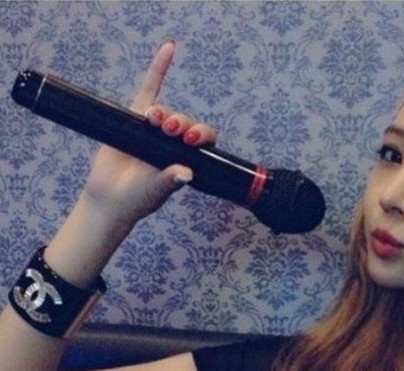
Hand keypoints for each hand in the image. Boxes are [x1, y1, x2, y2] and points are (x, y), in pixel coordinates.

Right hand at [79, 40, 216, 224]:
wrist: (109, 199)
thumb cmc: (137, 199)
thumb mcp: (156, 191)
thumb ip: (170, 181)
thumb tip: (186, 174)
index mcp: (186, 158)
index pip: (204, 140)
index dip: (201, 134)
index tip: (190, 140)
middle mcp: (173, 143)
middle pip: (186, 123)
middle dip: (181, 123)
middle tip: (171, 130)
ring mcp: (153, 130)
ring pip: (166, 111)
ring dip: (165, 112)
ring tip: (155, 120)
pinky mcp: (133, 119)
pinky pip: (148, 89)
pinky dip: (158, 69)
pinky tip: (170, 48)